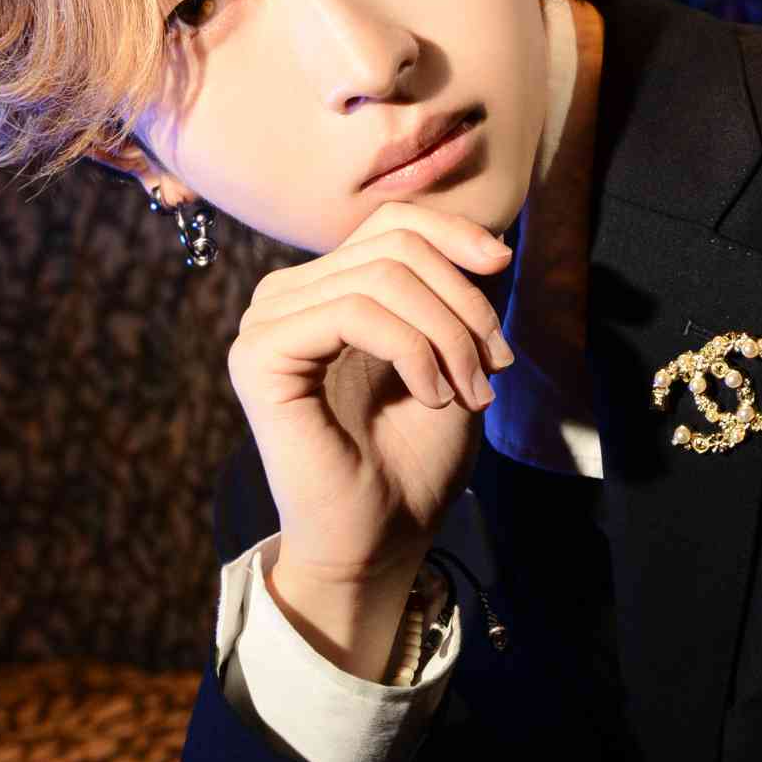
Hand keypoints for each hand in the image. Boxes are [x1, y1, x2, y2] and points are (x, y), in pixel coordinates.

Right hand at [226, 202, 514, 586]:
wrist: (383, 538)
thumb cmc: (414, 460)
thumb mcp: (451, 358)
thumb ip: (452, 295)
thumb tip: (488, 239)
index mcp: (326, 290)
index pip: (391, 223)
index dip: (453, 232)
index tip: (502, 265)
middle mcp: (287, 297)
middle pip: (394, 248)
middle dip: (461, 304)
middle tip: (492, 369)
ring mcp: (266, 324)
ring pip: (380, 278)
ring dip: (446, 335)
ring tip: (468, 392)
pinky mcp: (259, 356)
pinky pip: (351, 313)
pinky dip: (410, 350)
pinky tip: (430, 393)